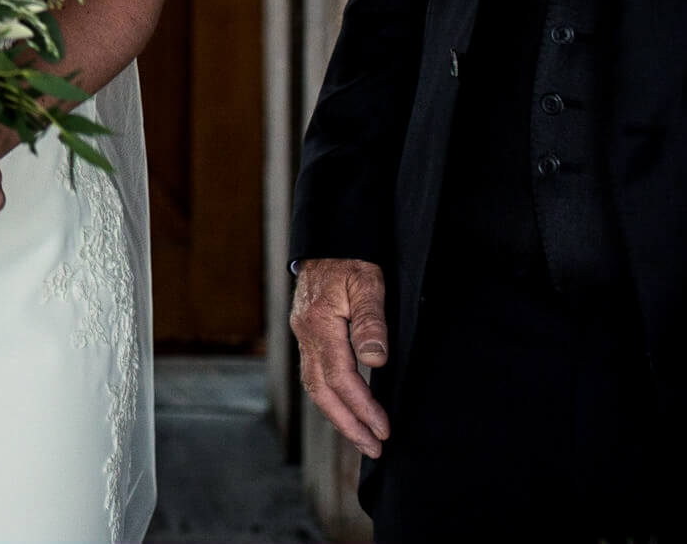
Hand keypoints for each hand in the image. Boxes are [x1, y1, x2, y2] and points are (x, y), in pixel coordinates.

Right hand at [291, 257, 391, 457]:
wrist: (329, 239)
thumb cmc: (351, 259)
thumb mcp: (368, 281)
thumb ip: (371, 320)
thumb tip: (375, 359)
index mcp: (318, 322)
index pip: (340, 375)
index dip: (362, 406)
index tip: (383, 428)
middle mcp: (305, 334)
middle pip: (320, 390)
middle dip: (347, 424)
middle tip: (373, 447)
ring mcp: (302, 336)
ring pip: (314, 386)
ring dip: (338, 416)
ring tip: (362, 438)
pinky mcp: (307, 336)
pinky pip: (314, 375)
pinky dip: (331, 399)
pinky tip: (346, 409)